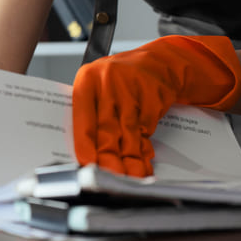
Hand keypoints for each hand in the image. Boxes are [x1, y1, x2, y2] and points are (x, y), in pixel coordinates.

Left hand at [72, 35, 240, 176]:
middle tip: (111, 177)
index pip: (83, 117)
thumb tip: (87, 151)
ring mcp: (131, 88)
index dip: (85, 144)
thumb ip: (92, 115)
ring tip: (130, 176)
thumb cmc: (120, 80)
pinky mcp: (153, 96)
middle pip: (106, 128)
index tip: (87, 163)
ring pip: (129, 132)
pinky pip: (147, 129)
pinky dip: (145, 148)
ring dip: (130, 158)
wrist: (157, 63)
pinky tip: (145, 160)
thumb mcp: (99, 90)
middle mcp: (107, 82)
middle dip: (109, 158)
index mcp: (87, 80)